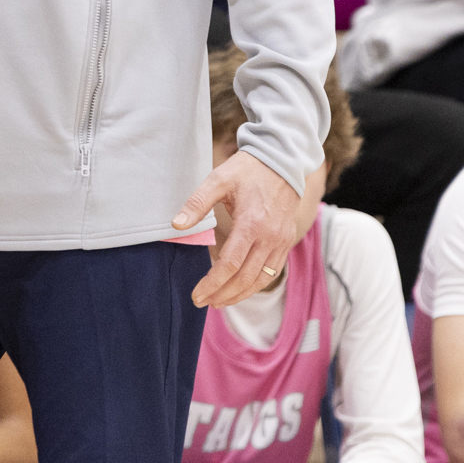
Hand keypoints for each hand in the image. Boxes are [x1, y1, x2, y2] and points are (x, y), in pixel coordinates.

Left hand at [172, 150, 302, 306]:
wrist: (283, 161)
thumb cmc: (249, 170)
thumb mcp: (219, 179)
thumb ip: (197, 203)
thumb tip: (176, 224)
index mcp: (251, 222)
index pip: (230, 265)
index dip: (212, 284)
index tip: (197, 294)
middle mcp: (269, 236)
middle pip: (245, 278)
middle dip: (223, 295)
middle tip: (203, 302)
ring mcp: (281, 240)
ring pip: (261, 279)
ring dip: (239, 295)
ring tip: (220, 301)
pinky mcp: (287, 241)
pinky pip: (273, 271)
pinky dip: (256, 285)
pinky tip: (241, 288)